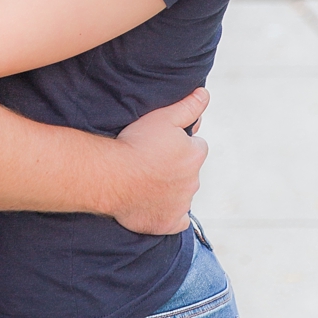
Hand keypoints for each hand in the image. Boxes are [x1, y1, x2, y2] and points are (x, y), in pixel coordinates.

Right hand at [108, 87, 209, 234]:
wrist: (112, 176)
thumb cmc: (135, 143)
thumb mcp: (162, 116)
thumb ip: (188, 106)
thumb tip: (205, 94)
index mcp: (195, 154)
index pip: (196, 146)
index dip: (179, 143)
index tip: (160, 143)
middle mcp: (194, 181)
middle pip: (188, 170)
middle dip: (175, 166)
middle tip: (149, 160)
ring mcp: (182, 204)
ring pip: (181, 194)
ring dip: (169, 188)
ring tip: (144, 180)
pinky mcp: (169, 223)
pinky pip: (176, 220)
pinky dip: (169, 214)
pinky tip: (154, 206)